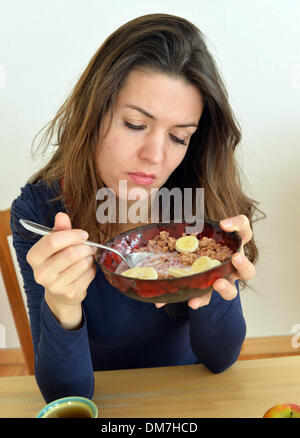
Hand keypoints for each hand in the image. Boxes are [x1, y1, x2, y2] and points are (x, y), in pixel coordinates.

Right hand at [26, 212, 96, 327]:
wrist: (60, 292)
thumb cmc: (58, 261)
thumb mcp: (56, 244)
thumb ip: (60, 229)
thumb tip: (61, 215)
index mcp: (34, 257)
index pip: (52, 241)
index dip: (72, 235)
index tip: (83, 234)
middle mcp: (41, 273)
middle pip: (70, 253)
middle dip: (85, 247)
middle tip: (89, 246)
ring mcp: (55, 286)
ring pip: (82, 264)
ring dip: (89, 258)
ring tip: (87, 257)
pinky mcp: (70, 294)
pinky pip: (89, 275)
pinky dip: (92, 269)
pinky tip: (86, 270)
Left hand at [155, 214, 254, 309]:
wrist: (184, 256)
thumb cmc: (190, 238)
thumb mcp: (188, 225)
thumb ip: (181, 217)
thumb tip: (151, 203)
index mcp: (230, 245)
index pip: (243, 231)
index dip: (238, 225)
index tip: (223, 224)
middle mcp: (229, 265)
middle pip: (248, 269)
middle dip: (244, 264)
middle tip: (235, 258)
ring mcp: (219, 281)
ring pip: (232, 290)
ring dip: (226, 288)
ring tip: (216, 284)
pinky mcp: (206, 293)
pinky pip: (205, 299)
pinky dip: (198, 301)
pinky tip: (189, 301)